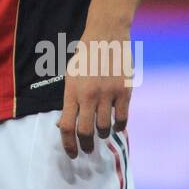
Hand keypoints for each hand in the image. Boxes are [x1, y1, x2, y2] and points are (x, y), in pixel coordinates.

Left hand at [57, 25, 133, 158]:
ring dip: (101, 134)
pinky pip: (122, 119)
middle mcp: (89, 95)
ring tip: (100, 133)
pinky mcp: (125, 92)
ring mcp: (108, 94)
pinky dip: (118, 126)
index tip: (71, 153)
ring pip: (104, 128)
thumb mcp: (70, 76)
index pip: (67, 126)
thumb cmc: (85, 56)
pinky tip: (115, 126)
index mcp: (72, 91)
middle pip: (85, 132)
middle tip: (86, 150)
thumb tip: (63, 125)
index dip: (68, 144)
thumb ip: (68, 101)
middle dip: (84, 146)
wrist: (106, 35)